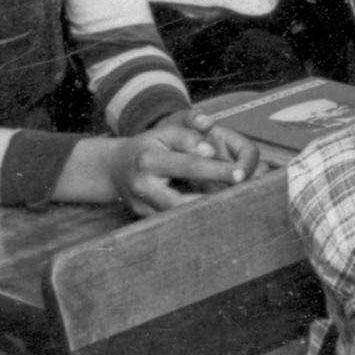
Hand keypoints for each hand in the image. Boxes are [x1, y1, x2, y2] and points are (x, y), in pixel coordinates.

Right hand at [115, 114, 253, 215]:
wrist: (113, 169)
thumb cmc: (148, 145)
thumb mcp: (165, 131)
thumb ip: (189, 135)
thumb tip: (211, 149)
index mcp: (148, 159)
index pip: (189, 164)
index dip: (216, 170)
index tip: (241, 174)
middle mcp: (143, 186)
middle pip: (183, 201)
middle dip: (213, 200)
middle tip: (241, 199)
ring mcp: (142, 207)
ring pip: (178, 218)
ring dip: (204, 215)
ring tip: (231, 210)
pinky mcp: (144, 221)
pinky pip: (172, 223)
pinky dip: (193, 220)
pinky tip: (213, 218)